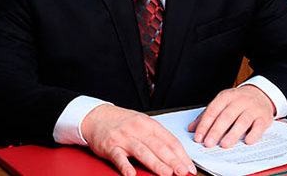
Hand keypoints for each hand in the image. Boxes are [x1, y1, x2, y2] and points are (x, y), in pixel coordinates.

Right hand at [81, 104, 196, 175]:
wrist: (97, 116)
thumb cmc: (123, 122)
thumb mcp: (142, 124)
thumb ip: (157, 138)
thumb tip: (176, 155)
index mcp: (148, 123)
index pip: (169, 139)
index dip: (181, 154)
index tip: (189, 166)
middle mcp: (138, 129)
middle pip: (158, 146)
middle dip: (172, 160)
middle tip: (183, 172)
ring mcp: (124, 137)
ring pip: (142, 151)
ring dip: (156, 164)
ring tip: (167, 174)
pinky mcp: (110, 146)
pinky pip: (119, 157)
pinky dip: (126, 166)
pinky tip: (132, 175)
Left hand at [188, 85, 274, 148]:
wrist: (260, 94)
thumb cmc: (237, 102)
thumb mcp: (221, 104)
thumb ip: (207, 116)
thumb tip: (192, 128)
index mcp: (225, 97)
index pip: (212, 111)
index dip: (204, 124)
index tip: (198, 137)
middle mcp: (238, 101)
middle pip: (226, 116)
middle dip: (216, 131)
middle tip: (208, 144)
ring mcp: (252, 108)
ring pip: (242, 121)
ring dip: (233, 134)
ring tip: (224, 145)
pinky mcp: (263, 117)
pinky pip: (259, 126)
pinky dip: (253, 134)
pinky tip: (247, 142)